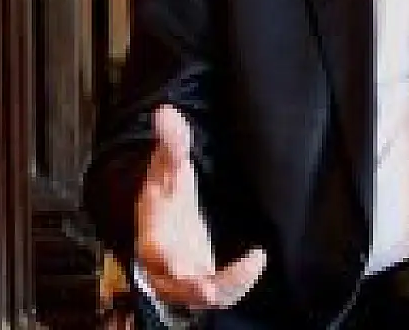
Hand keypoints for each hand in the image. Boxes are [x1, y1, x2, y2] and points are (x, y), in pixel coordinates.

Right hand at [136, 105, 265, 309]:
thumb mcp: (167, 166)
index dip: (167, 262)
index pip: (155, 254)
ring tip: (254, 262)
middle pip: (178, 287)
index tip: (181, 264)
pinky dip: (237, 284)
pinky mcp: (202, 282)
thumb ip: (171, 142)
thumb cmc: (164, 196)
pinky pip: (220, 292)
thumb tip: (166, 113)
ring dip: (228, 286)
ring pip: (203, 296)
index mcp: (153, 238)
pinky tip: (255, 262)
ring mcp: (184, 278)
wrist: (166, 218)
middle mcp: (166, 265)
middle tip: (220, 284)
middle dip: (197, 288)